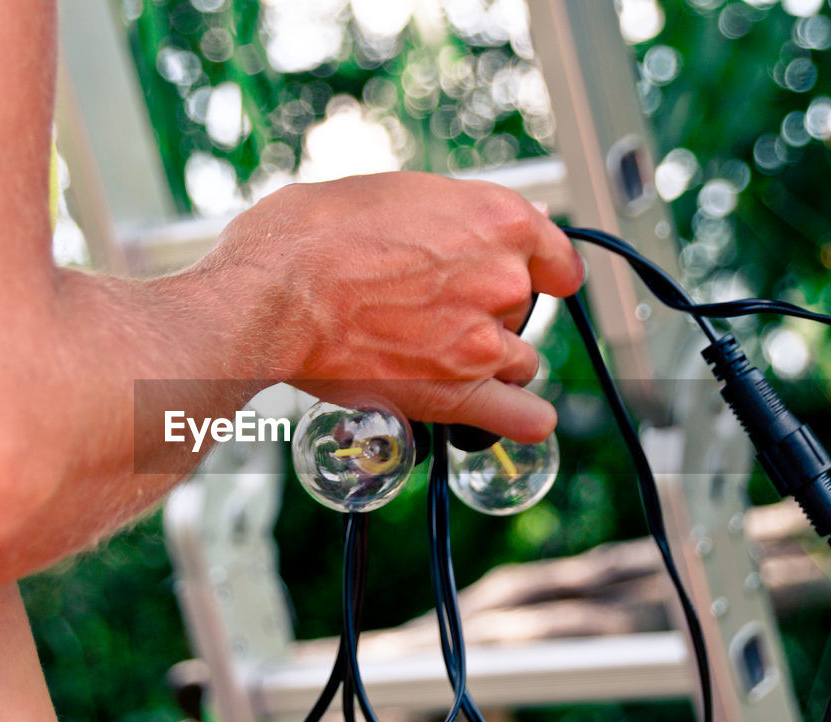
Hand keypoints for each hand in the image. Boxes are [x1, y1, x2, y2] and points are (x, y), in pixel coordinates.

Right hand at [207, 172, 584, 442]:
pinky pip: (523, 417)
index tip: (530, 280)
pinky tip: (514, 415)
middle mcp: (503, 279)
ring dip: (489, 362)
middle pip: (523, 309)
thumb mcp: (398, 193)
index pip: (556, 258)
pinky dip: (520, 419)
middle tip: (431, 309)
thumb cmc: (316, 235)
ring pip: (519, 361)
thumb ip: (454, 215)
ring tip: (436, 355)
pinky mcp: (457, 393)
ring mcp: (484, 341)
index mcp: (498, 219)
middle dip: (488, 311)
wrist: (274, 292)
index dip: (539, 270)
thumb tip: (480, 226)